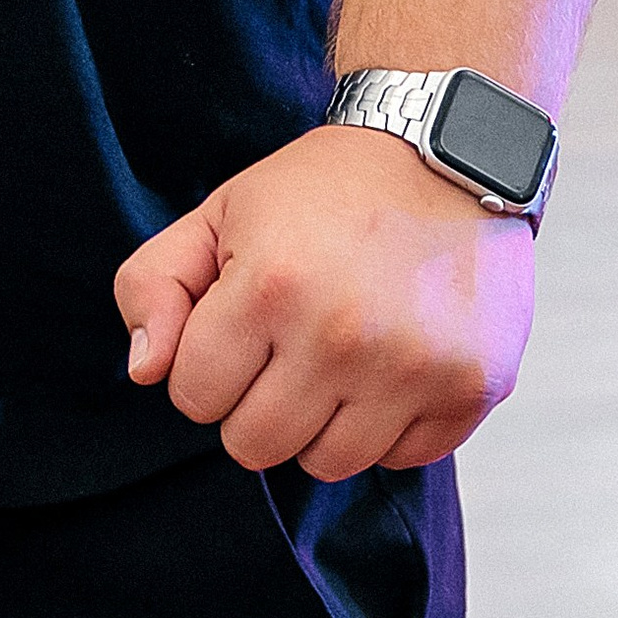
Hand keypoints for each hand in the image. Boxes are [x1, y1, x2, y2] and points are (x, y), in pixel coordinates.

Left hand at [113, 123, 533, 477]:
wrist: (447, 153)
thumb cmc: (321, 190)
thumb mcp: (219, 213)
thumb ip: (154, 284)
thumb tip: (146, 370)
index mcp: (270, 288)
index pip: (194, 396)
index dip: (206, 365)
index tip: (237, 328)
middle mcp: (342, 336)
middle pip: (254, 445)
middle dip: (254, 403)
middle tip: (284, 347)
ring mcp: (413, 368)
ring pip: (327, 464)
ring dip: (321, 423)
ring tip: (337, 357)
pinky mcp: (471, 388)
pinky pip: (402, 459)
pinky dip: (389, 427)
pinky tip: (391, 365)